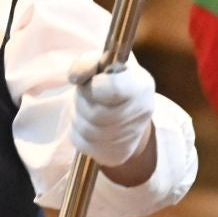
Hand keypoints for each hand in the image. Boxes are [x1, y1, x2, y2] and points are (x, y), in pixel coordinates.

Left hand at [69, 54, 156, 168]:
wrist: (127, 108)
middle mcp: (142, 112)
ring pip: (87, 129)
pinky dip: (77, 132)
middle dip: (82, 101)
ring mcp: (132, 136)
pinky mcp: (117, 154)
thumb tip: (75, 77)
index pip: (111, 90)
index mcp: (141, 84)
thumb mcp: (103, 62)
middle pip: (95, 113)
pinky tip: (87, 123)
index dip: (93, 86)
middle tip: (87, 94)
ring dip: (78, 116)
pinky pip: (82, 143)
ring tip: (87, 107)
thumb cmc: (111, 79)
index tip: (91, 81)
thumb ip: (88, 62)